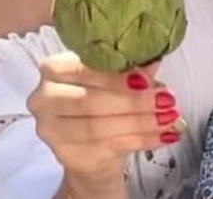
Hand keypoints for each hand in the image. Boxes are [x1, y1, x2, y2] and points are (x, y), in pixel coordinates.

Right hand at [28, 52, 183, 197]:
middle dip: (132, 101)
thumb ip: (131, 70)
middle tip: (166, 100)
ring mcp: (51, 129)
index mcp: (54, 69)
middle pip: (89, 100)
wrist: (92, 152)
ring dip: (140, 122)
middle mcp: (44, 97)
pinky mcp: (66, 154)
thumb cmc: (102, 107)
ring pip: (99, 127)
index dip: (115, 77)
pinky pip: (109, 146)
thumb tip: (152, 57)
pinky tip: (164, 136)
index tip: (146, 80)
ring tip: (169, 118)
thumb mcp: (116, 83)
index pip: (82, 69)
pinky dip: (142, 140)